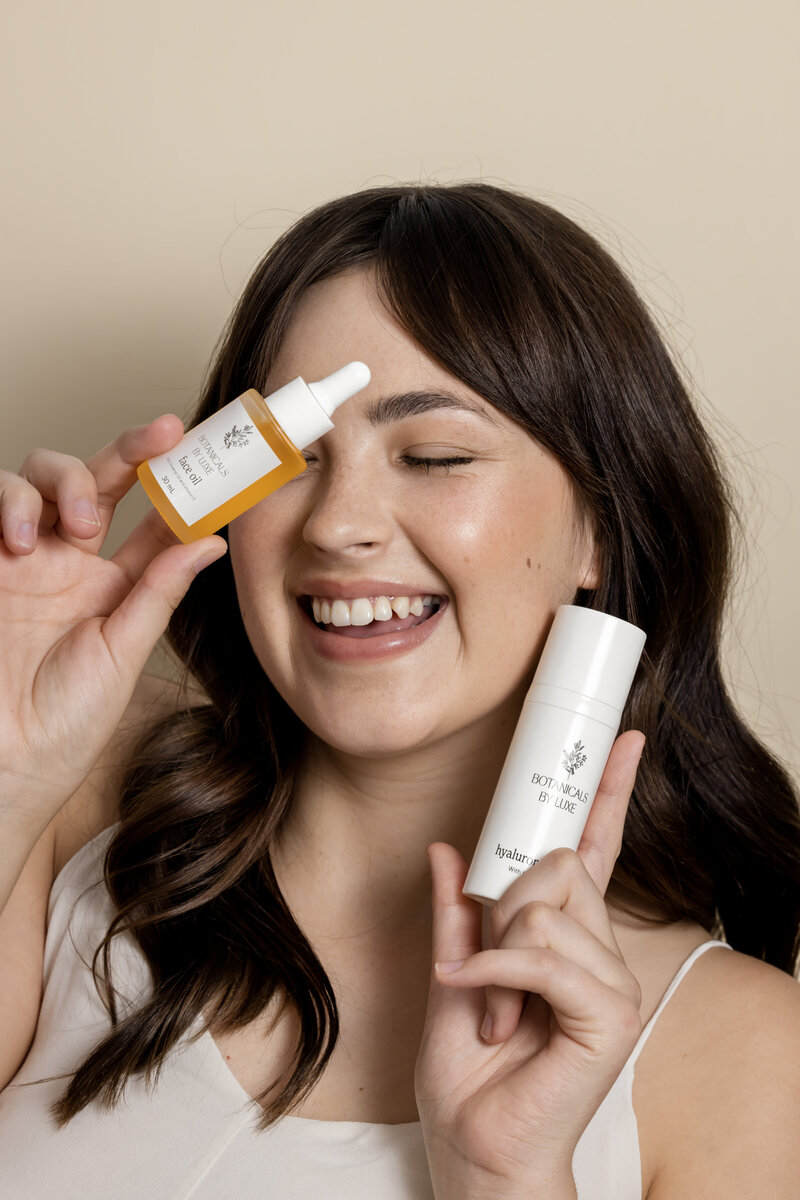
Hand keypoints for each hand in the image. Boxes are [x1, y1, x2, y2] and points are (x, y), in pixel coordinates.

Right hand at [0, 416, 226, 835]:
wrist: (7, 762)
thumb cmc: (65, 724)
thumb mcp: (123, 653)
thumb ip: (159, 592)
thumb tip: (211, 541)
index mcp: (113, 584)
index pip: (151, 517)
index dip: (179, 483)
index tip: (209, 455)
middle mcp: (68, 561)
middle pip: (98, 478)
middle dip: (129, 449)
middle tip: (158, 441)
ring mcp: (21, 557)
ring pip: (39, 476)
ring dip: (65, 481)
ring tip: (78, 527)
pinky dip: (10, 503)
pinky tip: (21, 538)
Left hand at [415, 730, 645, 1199]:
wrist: (474, 1144)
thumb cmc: (467, 1070)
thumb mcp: (449, 970)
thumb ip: (456, 911)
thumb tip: (445, 850)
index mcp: (565, 933)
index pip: (593, 846)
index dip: (607, 792)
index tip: (620, 742)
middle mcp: (596, 947)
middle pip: (555, 864)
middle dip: (501, 906)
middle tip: (481, 964)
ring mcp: (609, 979)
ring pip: (545, 906)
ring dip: (496, 953)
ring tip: (491, 1007)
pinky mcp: (610, 1012)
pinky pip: (545, 955)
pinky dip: (500, 975)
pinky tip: (490, 1012)